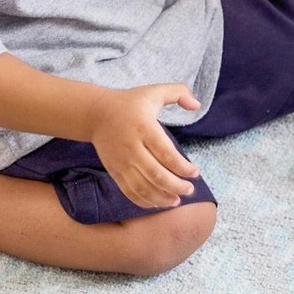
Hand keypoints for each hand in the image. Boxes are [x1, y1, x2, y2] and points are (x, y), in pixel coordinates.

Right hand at [87, 83, 201, 208]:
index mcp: (144, 127)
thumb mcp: (155, 91)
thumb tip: (197, 105)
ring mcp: (122, 161)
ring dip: (161, 198)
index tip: (195, 173)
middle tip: (190, 190)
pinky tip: (157, 202)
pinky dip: (143, 201)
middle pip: (156, 174)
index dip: (183, 167)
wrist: (96, 114)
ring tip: (176, 200)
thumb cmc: (131, 102)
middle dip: (176, 186)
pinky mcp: (114, 170)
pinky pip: (129, 191)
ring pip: (142, 187)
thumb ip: (178, 92)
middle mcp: (132, 147)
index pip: (166, 154)